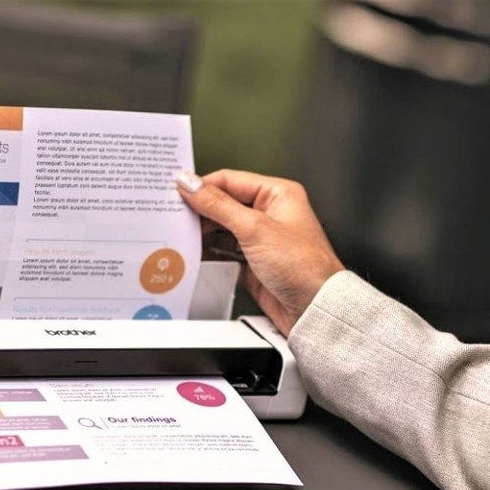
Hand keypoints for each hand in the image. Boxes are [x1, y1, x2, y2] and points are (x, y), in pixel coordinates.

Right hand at [177, 169, 344, 334]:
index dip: (202, 186)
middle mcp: (271, 213)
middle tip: (174, 216)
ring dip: (203, 233)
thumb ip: (218, 205)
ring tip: (181, 235)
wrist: (314, 309)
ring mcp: (262, 239)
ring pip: (223, 229)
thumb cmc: (303, 267)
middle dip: (200, 211)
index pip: (230, 180)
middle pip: (224, 204)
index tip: (175, 192)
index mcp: (278, 194)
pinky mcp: (254, 263)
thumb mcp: (254, 229)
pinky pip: (225, 252)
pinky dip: (210, 253)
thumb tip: (191, 185)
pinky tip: (195, 254)